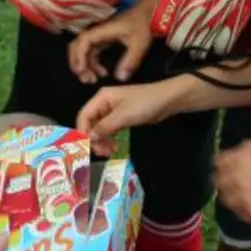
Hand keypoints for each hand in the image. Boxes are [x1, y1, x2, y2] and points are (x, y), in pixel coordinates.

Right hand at [69, 4, 154, 84]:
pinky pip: (92, 52)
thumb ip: (130, 61)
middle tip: (85, 79)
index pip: (84, 41)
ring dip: (84, 65)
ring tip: (92, 80)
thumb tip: (120, 78)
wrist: (149, 13)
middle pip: (77, 45)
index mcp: (103, 30)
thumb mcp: (139, 44)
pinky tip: (102, 73)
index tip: (82, 70)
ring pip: (84, 50)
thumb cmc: (143, 25)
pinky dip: (93, 64)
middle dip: (77, 63)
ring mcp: (100, 36)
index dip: (80, 56)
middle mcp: (98, 32)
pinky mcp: (104, 39)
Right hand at [76, 78, 190, 155]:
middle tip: (102, 153)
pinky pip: (109, 130)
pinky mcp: (121, 118)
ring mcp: (112, 111)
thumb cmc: (144, 104)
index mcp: (101, 98)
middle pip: (91, 124)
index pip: (84, 116)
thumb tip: (89, 138)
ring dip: (102, 141)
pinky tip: (114, 148)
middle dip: (94, 139)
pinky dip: (110, 139)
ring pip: (100, 129)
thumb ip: (104, 127)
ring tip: (110, 152)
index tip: (87, 147)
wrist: (167, 100)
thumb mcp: (123, 116)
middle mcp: (104, 103)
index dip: (83, 132)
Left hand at [215, 140, 250, 223]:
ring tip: (245, 195)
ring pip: (226, 199)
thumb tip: (235, 153)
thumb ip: (245, 148)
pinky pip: (239, 212)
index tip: (228, 168)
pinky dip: (244, 209)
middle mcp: (236, 177)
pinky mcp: (250, 213)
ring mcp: (242, 197)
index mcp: (239, 158)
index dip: (223, 165)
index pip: (218, 163)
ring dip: (232, 196)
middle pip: (218, 181)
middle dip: (225, 181)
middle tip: (236, 183)